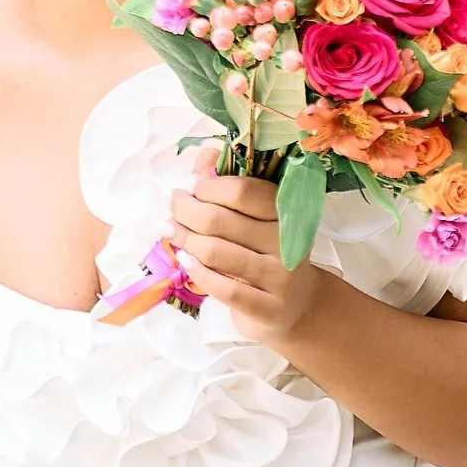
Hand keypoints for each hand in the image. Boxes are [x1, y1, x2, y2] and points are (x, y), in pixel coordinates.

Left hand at [168, 150, 326, 347]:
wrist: (295, 306)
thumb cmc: (268, 253)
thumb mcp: (258, 218)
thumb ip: (230, 184)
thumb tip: (204, 157)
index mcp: (288, 211)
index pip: (242, 191)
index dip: (207, 185)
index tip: (189, 185)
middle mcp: (287, 242)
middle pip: (221, 220)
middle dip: (186, 210)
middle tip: (173, 207)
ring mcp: (280, 278)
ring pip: (216, 252)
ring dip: (185, 239)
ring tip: (171, 231)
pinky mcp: (267, 309)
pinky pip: (222, 288)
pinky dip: (197, 272)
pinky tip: (185, 261)